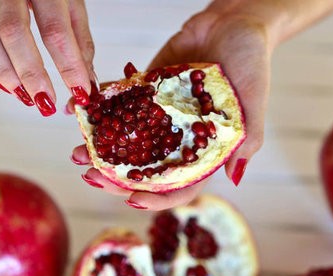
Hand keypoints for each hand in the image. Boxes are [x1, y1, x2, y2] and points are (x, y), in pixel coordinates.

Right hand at [0, 0, 94, 116]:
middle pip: (14, 33)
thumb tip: (84, 85)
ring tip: (25, 97)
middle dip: (31, 75)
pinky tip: (2, 85)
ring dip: (5, 75)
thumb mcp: (72, 5)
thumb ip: (79, 43)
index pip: (55, 29)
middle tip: (46, 102)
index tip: (78, 92)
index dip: (68, 65)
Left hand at [69, 9, 273, 210]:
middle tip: (92, 175)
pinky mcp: (147, 91)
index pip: (180, 186)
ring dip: (102, 151)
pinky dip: (101, 111)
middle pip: (146, 172)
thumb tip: (233, 179)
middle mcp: (179, 139)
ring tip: (78, 150)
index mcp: (205, 150)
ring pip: (128, 143)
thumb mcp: (254, 102)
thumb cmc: (252, 61)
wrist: (234, 21)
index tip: (131, 198)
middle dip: (117, 178)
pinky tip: (81, 113)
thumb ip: (247, 140)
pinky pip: (121, 106)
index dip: (156, 198)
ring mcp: (160, 116)